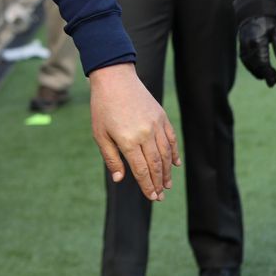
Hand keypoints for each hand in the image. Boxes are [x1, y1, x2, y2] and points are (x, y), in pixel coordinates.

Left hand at [89, 62, 179, 201]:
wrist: (115, 79)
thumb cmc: (102, 107)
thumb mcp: (100, 134)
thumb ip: (111, 158)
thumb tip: (120, 179)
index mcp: (127, 140)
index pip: (141, 170)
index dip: (147, 186)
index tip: (152, 197)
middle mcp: (145, 134)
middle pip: (156, 165)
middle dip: (159, 183)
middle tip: (160, 196)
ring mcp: (156, 125)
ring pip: (166, 154)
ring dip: (167, 171)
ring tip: (167, 184)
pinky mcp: (162, 117)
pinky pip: (171, 139)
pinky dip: (174, 153)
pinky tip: (175, 164)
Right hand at [238, 16, 275, 86]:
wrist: (251, 11)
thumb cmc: (267, 20)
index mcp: (258, 41)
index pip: (263, 62)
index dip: (268, 73)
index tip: (274, 82)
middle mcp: (248, 45)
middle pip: (255, 65)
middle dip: (264, 75)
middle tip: (274, 82)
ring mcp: (243, 45)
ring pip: (248, 63)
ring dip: (257, 72)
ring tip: (266, 77)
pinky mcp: (241, 45)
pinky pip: (244, 59)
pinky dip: (251, 66)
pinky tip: (257, 70)